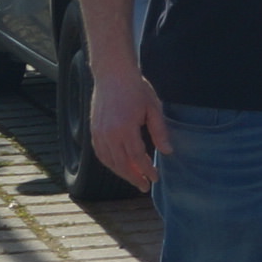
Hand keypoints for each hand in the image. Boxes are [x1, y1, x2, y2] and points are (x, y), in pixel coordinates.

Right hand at [93, 60, 170, 189]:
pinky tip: (119, 166)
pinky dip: (109, 163)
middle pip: (121, 163)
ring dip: (121, 172)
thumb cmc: (136, 89)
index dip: (147, 170)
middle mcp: (109, 134)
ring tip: (134, 179)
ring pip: (109, 161)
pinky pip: (100, 153)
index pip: (137, 157)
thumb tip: (167, 151)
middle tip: (144, 187)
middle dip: (133, 177)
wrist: (113, 75)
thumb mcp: (154, 108)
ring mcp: (99, 133)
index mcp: (125, 129)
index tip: (155, 178)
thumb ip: (160, 132)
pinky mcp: (93, 130)